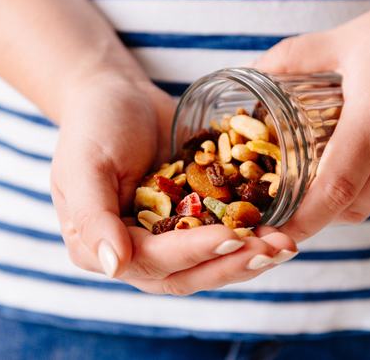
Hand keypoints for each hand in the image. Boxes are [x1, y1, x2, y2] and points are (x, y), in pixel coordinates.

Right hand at [51, 73, 296, 294]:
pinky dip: (250, 232)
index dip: (193, 253)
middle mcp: (134, 251)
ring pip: (209, 262)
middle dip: (231, 264)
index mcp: (100, 247)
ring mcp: (166, 237)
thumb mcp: (84, 165)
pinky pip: (222, 231)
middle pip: (186, 273)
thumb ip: (92, 217)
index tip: (232, 237)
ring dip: (248, 256)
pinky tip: (281, 225)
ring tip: (284, 244)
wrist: (118, 96)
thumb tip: (114, 267)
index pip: (151, 262)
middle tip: (272, 250)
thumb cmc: (93, 125)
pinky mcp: (192, 217)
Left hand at [253, 0, 369, 241]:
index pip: (336, 189)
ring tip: (345, 173)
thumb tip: (256, 70)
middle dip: (327, 208)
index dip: (305, 219)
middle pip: (359, 204)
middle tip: (306, 193)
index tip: (281, 230)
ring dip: (360, 197)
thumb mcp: (350, 39)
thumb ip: (296, 57)